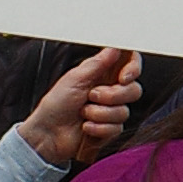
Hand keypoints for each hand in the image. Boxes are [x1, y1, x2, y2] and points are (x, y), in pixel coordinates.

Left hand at [16, 45, 145, 169]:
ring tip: (83, 113)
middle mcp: (110, 91)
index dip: (133, 69)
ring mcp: (110, 111)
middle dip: (113, 95)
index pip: (130, 65)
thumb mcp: (75, 78)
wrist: (48, 134)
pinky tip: (85, 127)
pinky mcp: (109, 129)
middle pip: (134, 90)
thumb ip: (98, 63)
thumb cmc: (56, 104)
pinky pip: (117, 128)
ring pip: (124, 111)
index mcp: (102, 74)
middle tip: (92, 96)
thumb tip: (115, 47)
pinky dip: (98, 128)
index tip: (124, 77)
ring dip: (100, 114)